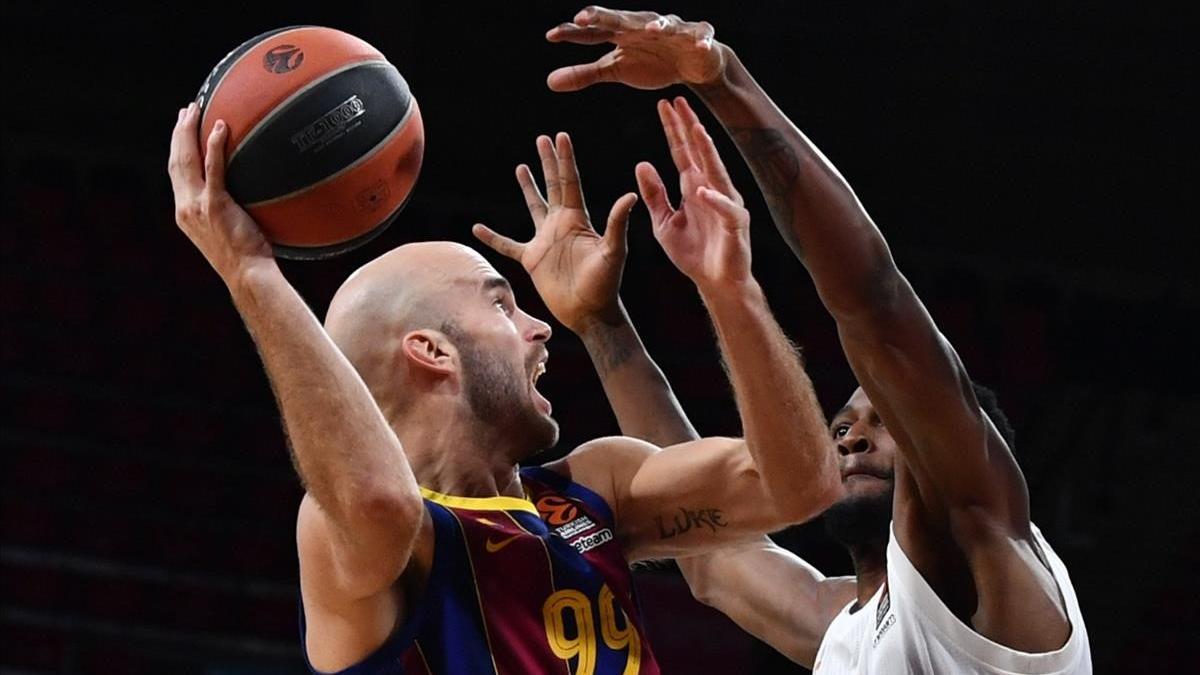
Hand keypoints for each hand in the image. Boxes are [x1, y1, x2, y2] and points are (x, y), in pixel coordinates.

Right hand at [168, 103, 273, 280]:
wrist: (248, 276)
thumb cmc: (247, 259)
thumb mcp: (229, 232)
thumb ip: (226, 212)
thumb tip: (247, 196)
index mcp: (185, 214)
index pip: (176, 174)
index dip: (176, 149)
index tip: (181, 129)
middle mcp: (185, 208)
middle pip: (175, 161)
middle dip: (179, 133)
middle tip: (186, 110)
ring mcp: (197, 207)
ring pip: (187, 160)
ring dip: (189, 131)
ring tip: (197, 110)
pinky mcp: (215, 206)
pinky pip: (214, 169)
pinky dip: (214, 146)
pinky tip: (220, 127)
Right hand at [473, 133, 637, 333]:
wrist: (589, 312)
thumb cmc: (606, 284)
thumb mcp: (613, 251)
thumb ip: (617, 223)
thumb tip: (629, 195)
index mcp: (578, 219)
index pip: (570, 182)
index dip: (565, 159)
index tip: (560, 136)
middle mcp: (561, 225)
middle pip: (552, 186)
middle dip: (548, 162)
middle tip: (543, 139)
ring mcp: (545, 241)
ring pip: (533, 207)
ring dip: (527, 187)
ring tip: (521, 167)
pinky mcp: (532, 259)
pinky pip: (507, 244)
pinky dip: (492, 237)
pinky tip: (477, 227)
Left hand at [546, 6, 725, 91]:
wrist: (692, 62)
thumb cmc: (651, 61)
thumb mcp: (615, 70)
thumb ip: (584, 74)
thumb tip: (549, 82)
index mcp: (621, 33)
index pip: (593, 31)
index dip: (573, 32)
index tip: (551, 36)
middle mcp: (642, 26)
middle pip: (621, 20)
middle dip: (603, 16)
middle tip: (583, 17)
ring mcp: (672, 30)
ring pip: (664, 24)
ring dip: (656, 25)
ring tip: (648, 29)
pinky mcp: (698, 38)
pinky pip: (701, 36)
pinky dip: (701, 40)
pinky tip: (700, 45)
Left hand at [637, 98, 750, 291]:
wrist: (716, 282)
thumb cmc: (693, 253)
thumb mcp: (664, 222)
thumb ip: (654, 195)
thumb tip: (642, 163)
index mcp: (694, 186)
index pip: (682, 152)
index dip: (673, 129)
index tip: (664, 104)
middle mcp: (712, 189)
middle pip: (699, 153)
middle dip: (689, 126)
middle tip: (679, 100)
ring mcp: (726, 204)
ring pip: (716, 172)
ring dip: (707, 152)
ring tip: (697, 130)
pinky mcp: (735, 225)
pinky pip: (725, 209)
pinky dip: (714, 200)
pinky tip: (702, 190)